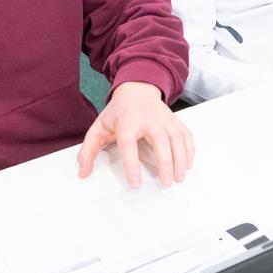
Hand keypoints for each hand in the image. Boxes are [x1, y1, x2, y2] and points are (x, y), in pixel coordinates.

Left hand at [77, 82, 194, 188]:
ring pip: (176, 139)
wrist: (137, 89)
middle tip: (165, 183)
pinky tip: (187, 165)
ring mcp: (164, 119)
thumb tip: (83, 173)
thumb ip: (88, 150)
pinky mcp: (175, 120)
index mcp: (126, 122)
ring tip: (178, 178)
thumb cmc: (118, 113)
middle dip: (165, 163)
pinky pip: (186, 135)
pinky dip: (189, 150)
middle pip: (160, 141)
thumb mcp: (98, 128)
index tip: (136, 183)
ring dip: (180, 159)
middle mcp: (148, 119)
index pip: (129, 143)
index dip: (132, 164)